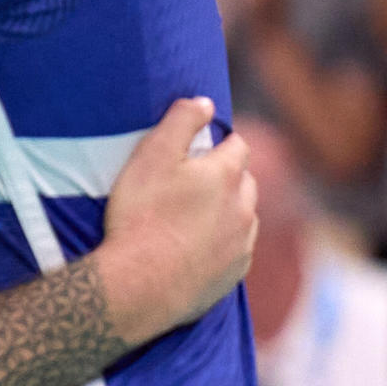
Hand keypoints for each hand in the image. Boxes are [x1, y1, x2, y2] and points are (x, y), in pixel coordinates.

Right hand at [93, 97, 258, 346]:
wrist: (141, 283)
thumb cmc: (141, 215)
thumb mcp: (151, 156)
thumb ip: (181, 122)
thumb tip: (205, 102)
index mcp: (226, 174)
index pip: (238, 145)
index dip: (220, 141)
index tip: (201, 146)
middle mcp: (244, 207)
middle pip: (245, 181)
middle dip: (228, 175)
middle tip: (194, 181)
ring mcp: (243, 243)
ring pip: (245, 216)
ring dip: (228, 210)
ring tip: (194, 216)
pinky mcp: (235, 273)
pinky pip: (237, 249)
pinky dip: (223, 242)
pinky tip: (196, 246)